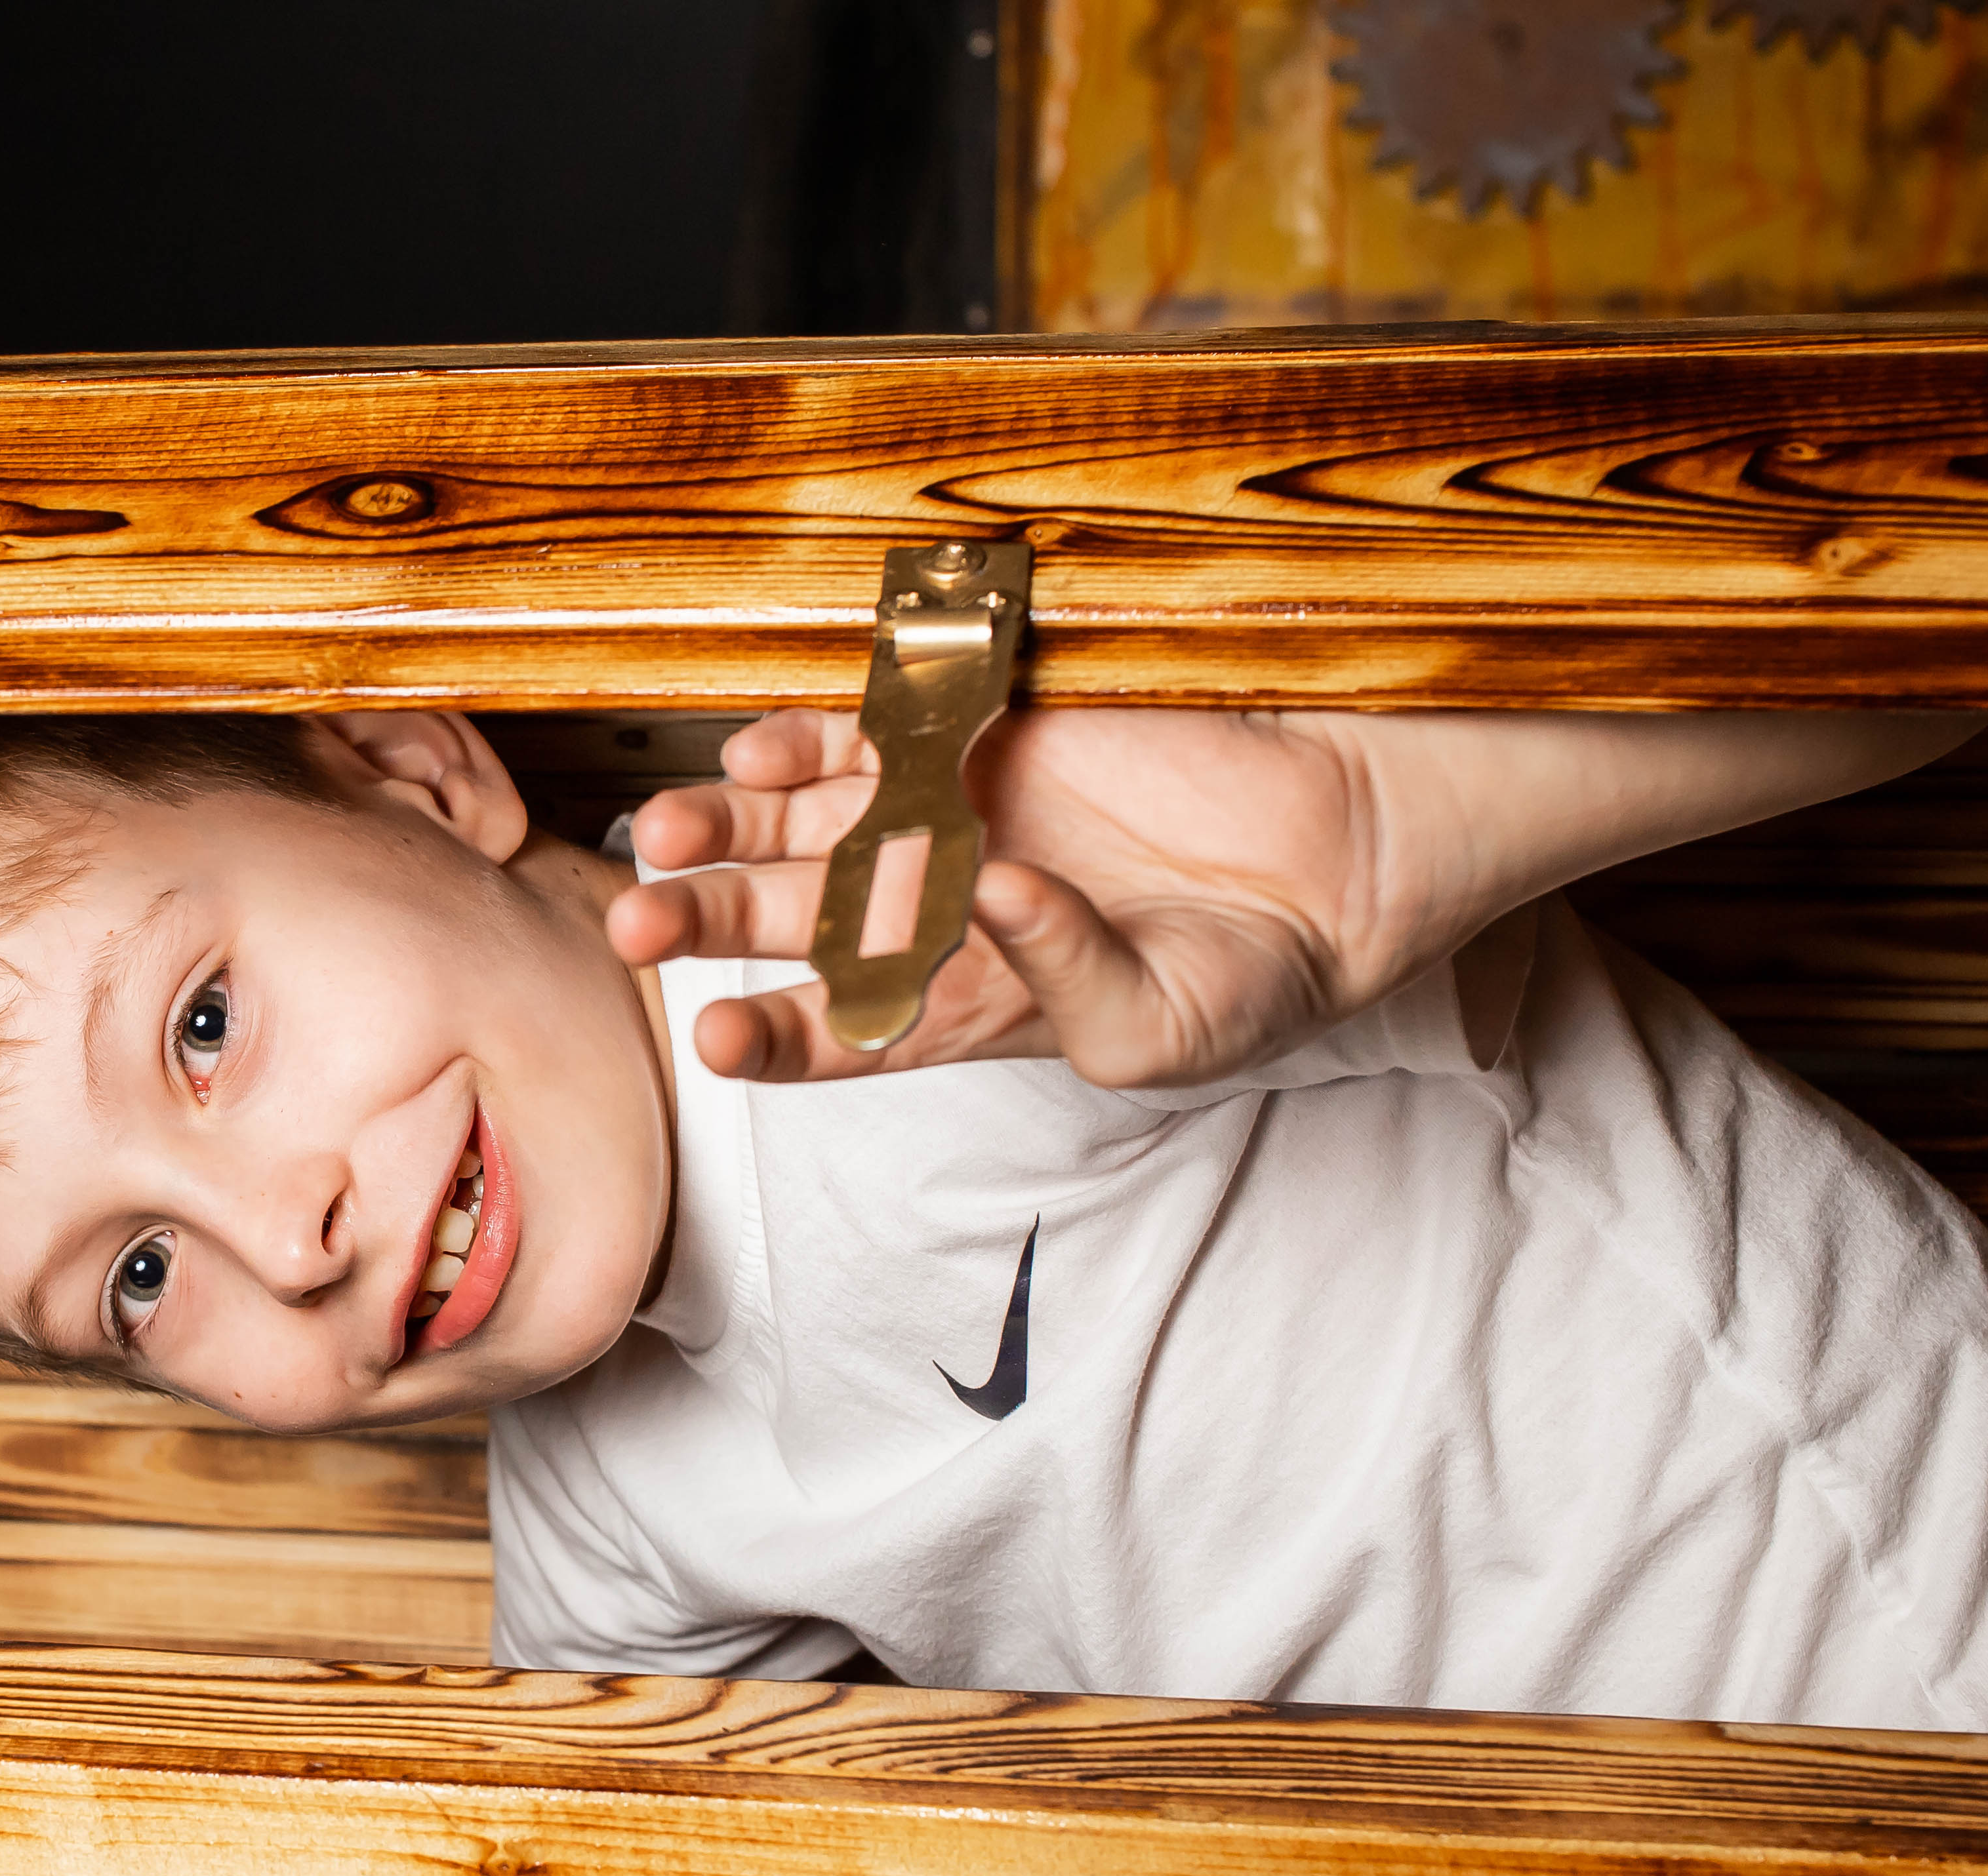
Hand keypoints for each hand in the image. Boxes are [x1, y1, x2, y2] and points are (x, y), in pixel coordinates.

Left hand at [605, 706, 1399, 1087]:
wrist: (1346, 847)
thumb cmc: (1258, 969)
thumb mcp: (1163, 1026)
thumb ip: (1065, 980)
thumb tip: (988, 893)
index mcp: (959, 1007)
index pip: (834, 1031)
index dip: (768, 1037)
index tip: (718, 1036)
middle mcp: (932, 912)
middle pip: (785, 921)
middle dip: (705, 921)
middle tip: (641, 921)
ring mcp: (950, 812)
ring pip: (802, 822)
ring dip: (729, 829)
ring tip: (669, 836)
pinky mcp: (984, 728)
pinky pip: (872, 727)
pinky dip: (814, 737)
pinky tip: (760, 754)